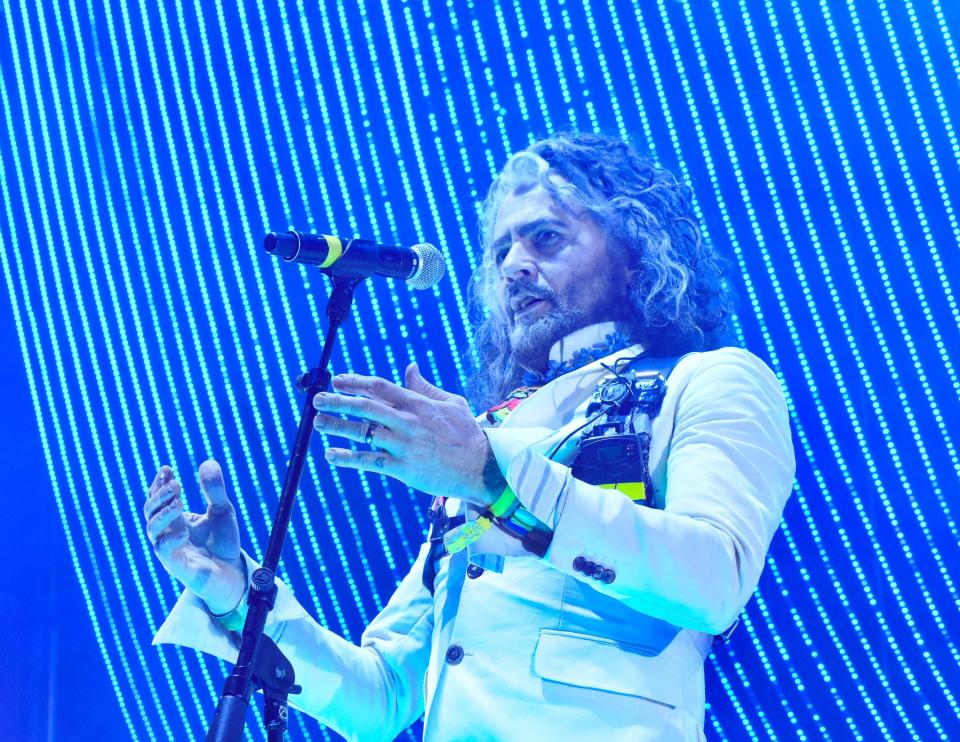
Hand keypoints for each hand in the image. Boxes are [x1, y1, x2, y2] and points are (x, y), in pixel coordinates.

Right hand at [143, 460, 245, 614]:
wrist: (233, 574)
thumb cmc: (223, 544)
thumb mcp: (222, 511)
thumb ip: (214, 490)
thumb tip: (208, 462)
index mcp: (176, 519)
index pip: (159, 499)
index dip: (159, 484)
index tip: (166, 468)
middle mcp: (168, 533)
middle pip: (150, 511)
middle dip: (159, 496)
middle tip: (176, 483)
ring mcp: (170, 550)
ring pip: (152, 530)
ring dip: (163, 514)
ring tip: (179, 502)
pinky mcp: (177, 566)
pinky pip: (165, 552)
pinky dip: (172, 540)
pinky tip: (184, 531)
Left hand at [313, 362, 503, 506]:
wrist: (479, 466)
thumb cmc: (466, 434)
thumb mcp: (450, 403)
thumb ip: (425, 387)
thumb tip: (410, 367)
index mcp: (417, 404)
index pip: (379, 387)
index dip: (355, 382)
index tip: (337, 380)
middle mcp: (407, 422)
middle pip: (365, 407)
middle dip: (338, 402)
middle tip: (318, 399)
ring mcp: (403, 445)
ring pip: (363, 433)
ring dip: (337, 427)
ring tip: (317, 423)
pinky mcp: (402, 467)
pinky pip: (368, 461)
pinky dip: (347, 458)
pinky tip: (330, 455)